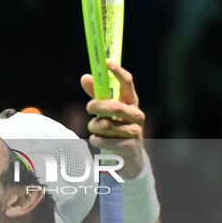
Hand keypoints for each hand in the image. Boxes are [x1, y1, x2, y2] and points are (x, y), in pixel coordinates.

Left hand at [82, 61, 144, 177]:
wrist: (130, 160)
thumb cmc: (117, 130)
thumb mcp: (108, 112)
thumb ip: (97, 96)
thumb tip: (85, 77)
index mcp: (131, 103)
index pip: (128, 83)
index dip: (118, 72)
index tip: (107, 62)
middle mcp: (136, 115)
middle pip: (115, 106)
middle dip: (98, 106)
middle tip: (88, 107)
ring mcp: (135, 132)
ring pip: (107, 125)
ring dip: (95, 126)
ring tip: (94, 128)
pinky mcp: (129, 148)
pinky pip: (105, 141)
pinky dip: (96, 140)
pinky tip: (98, 141)